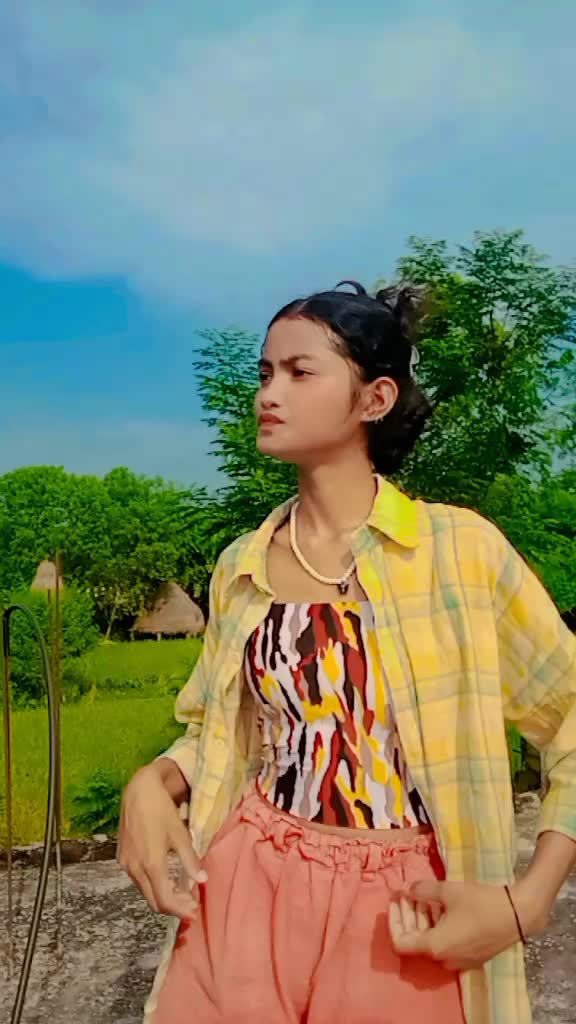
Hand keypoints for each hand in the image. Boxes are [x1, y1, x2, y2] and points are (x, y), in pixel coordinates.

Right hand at [117, 762, 205, 918]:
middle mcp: (135, 868)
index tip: (194, 912)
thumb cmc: (161, 809)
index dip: (180, 910)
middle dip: (173, 907)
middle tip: (191, 905)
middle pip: (153, 901)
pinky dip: (153, 884)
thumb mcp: (180, 834)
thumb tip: (202, 880)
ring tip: (183, 892)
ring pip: (145, 891)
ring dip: (163, 896)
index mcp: (151, 864)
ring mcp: (126, 864)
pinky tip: (166, 878)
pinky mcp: (123, 858)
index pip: (165, 900)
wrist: (138, 791)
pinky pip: (138, 880)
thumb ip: (190, 860)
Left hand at [388, 879, 530, 971]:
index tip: (395, 901)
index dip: (393, 921)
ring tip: (424, 896)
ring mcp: (458, 961)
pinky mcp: (469, 956)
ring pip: (430, 941)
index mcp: (435, 947)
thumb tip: (406, 889)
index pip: (400, 942)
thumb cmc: (481, 902)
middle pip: (415, 940)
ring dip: (423, 919)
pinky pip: (445, 944)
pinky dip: (437, 926)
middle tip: (408, 893)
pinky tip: (441, 906)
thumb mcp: (448, 890)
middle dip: (408, 915)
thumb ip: (422, 890)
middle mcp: (444, 960)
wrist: (518, 914)